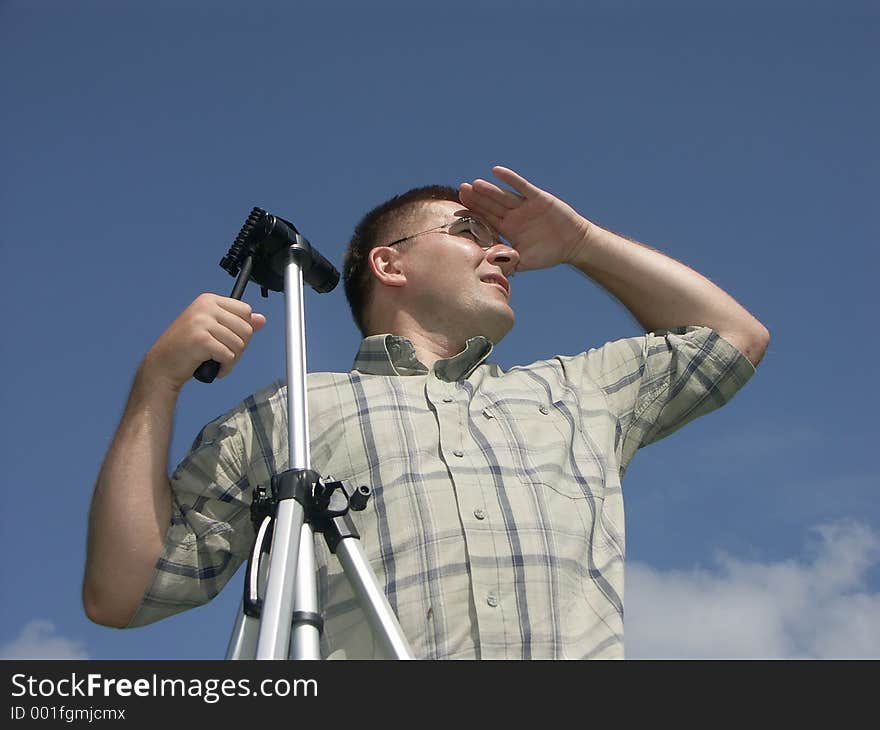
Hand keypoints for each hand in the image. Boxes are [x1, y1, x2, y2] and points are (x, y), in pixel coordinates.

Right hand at [140, 293, 266, 390]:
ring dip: (232, 360)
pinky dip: (225, 368)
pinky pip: (229, 356)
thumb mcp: (213, 330)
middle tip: (224, 355)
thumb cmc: (187, 348)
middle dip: (240, 348)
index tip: (229, 339)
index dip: (243, 330)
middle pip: (246, 329)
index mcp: (209, 300)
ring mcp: (202, 321)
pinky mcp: (201, 339)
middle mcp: (205, 307)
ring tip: (218, 362)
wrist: (162, 365)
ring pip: (239, 344)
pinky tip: (214, 369)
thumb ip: (237, 323)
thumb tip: (261, 320)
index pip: (245, 311)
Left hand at [459, 166, 592, 271]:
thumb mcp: (525, 262)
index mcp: (508, 230)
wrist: (574, 244)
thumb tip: (488, 266)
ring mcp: (524, 206)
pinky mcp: (537, 198)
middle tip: (461, 190)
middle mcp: (513, 215)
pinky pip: (521, 187)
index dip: (473, 214)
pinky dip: (510, 179)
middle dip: (476, 198)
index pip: (486, 220)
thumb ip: (507, 263)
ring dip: (489, 190)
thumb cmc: (549, 254)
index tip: (457, 210)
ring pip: (502, 196)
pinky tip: (497, 171)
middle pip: (491, 205)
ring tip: (474, 184)